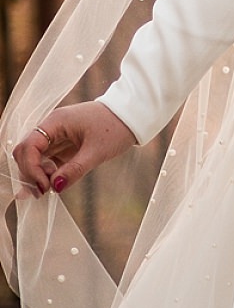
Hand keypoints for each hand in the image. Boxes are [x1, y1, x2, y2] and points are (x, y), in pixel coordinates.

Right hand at [10, 101, 136, 199]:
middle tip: (42, 192)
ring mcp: (57, 136)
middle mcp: (52, 128)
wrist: (133, 115)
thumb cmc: (117, 126)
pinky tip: (53, 184)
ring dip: (38, 175)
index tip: (43, 186)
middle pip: (26, 153)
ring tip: (50, 189)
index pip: (28, 146)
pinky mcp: (64, 145)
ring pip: (35, 158)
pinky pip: (48, 160)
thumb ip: (75, 169)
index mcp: (56, 122)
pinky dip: (48, 173)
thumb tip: (55, 187)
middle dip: (30, 173)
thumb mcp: (98, 151)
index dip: (30, 167)